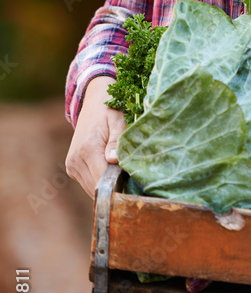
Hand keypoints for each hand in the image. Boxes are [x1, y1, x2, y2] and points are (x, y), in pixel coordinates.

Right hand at [65, 76, 126, 197]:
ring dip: (108, 187)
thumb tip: (114, 160)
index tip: (136, 187)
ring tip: (125, 176)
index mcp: (87, 148)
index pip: (103, 179)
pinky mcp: (72, 168)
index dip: (120, 186)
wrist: (93, 102)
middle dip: (116, 189)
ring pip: (92, 189)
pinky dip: (101, 183)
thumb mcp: (118, 120)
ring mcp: (72, 165)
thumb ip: (117, 141)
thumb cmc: (110, 110)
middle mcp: (75, 160)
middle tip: (135, 184)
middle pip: (98, 188)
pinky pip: (88, 184)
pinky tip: (113, 173)